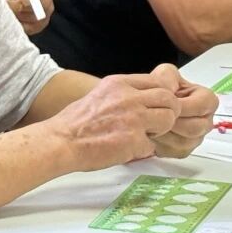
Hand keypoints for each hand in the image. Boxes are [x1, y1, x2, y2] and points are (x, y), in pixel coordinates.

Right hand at [50, 73, 181, 170]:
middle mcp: (129, 98)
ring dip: (161, 130)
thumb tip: (141, 98)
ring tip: (145, 136)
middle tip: (158, 123)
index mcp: (120, 84)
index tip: (159, 105)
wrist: (62, 141)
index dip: (162, 95)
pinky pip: (152, 145)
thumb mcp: (100, 94)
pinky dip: (143, 150)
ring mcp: (133, 119)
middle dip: (169, 112)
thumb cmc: (75, 123)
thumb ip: (123, 94)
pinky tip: (128, 150)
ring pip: (168, 119)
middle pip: (169, 98)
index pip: (157, 81)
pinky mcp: (133, 140)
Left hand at [147, 64, 216, 157]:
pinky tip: (152, 134)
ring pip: (184, 142)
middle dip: (173, 122)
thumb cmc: (162, 90)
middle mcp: (205, 121)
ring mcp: (196, 138)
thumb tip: (167, 89)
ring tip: (152, 124)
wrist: (150, 106)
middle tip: (156, 116)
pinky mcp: (183, 151)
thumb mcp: (165, 75)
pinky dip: (160, 144)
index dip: (185, 106)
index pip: (203, 105)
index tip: (169, 104)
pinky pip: (174, 152)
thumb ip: (167, 78)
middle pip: (194, 128)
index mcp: (207, 101)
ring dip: (165, 133)